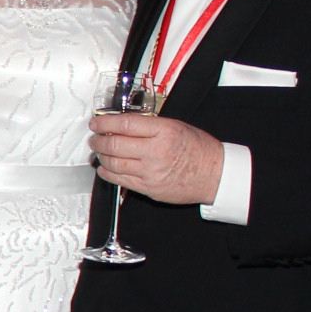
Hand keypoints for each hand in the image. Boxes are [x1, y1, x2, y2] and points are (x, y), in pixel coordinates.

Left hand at [90, 113, 223, 205]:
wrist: (215, 175)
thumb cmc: (199, 149)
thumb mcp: (177, 126)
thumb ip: (150, 125)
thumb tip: (122, 124)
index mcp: (164, 131)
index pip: (125, 124)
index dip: (105, 123)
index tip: (96, 123)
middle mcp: (155, 151)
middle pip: (115, 144)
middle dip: (98, 140)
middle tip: (94, 138)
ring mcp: (150, 172)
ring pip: (113, 163)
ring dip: (101, 156)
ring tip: (99, 151)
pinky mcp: (148, 188)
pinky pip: (119, 180)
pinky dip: (107, 172)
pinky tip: (105, 167)